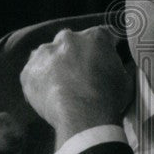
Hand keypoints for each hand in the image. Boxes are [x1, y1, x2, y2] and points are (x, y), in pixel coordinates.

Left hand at [20, 26, 133, 147]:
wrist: (84, 117)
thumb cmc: (108, 98)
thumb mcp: (124, 78)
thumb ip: (116, 65)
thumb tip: (115, 66)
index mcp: (95, 36)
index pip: (100, 36)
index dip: (101, 50)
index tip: (101, 61)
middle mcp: (68, 38)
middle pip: (70, 42)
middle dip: (74, 54)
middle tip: (80, 75)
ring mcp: (45, 53)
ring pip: (48, 55)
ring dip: (54, 65)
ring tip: (62, 86)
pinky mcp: (29, 71)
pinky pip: (33, 73)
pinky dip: (39, 81)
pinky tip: (49, 95)